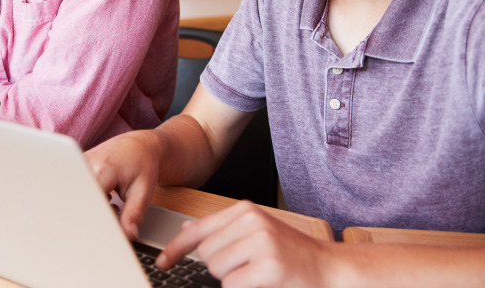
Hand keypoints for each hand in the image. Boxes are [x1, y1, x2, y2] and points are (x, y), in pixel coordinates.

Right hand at [85, 130, 161, 240]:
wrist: (139, 145)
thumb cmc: (143, 163)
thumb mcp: (143, 190)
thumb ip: (134, 214)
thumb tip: (129, 235)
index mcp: (103, 170)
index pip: (89, 204)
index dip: (95, 221)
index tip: (104, 231)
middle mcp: (86, 166)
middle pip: (79, 202)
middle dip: (92, 216)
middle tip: (113, 211)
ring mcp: (78, 165)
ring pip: (77, 197)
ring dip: (91, 207)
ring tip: (112, 200)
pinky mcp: (75, 168)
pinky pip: (77, 191)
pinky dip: (89, 199)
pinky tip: (105, 196)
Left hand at [156, 200, 331, 287]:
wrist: (327, 267)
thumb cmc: (288, 251)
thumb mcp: (254, 231)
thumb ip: (220, 230)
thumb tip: (186, 230)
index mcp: (246, 209)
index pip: (199, 228)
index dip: (176, 248)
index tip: (162, 262)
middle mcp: (252, 220)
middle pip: (206, 253)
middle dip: (219, 266)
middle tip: (246, 266)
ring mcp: (261, 242)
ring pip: (217, 269)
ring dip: (231, 279)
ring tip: (256, 272)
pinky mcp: (269, 267)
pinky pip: (232, 284)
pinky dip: (242, 287)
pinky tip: (262, 282)